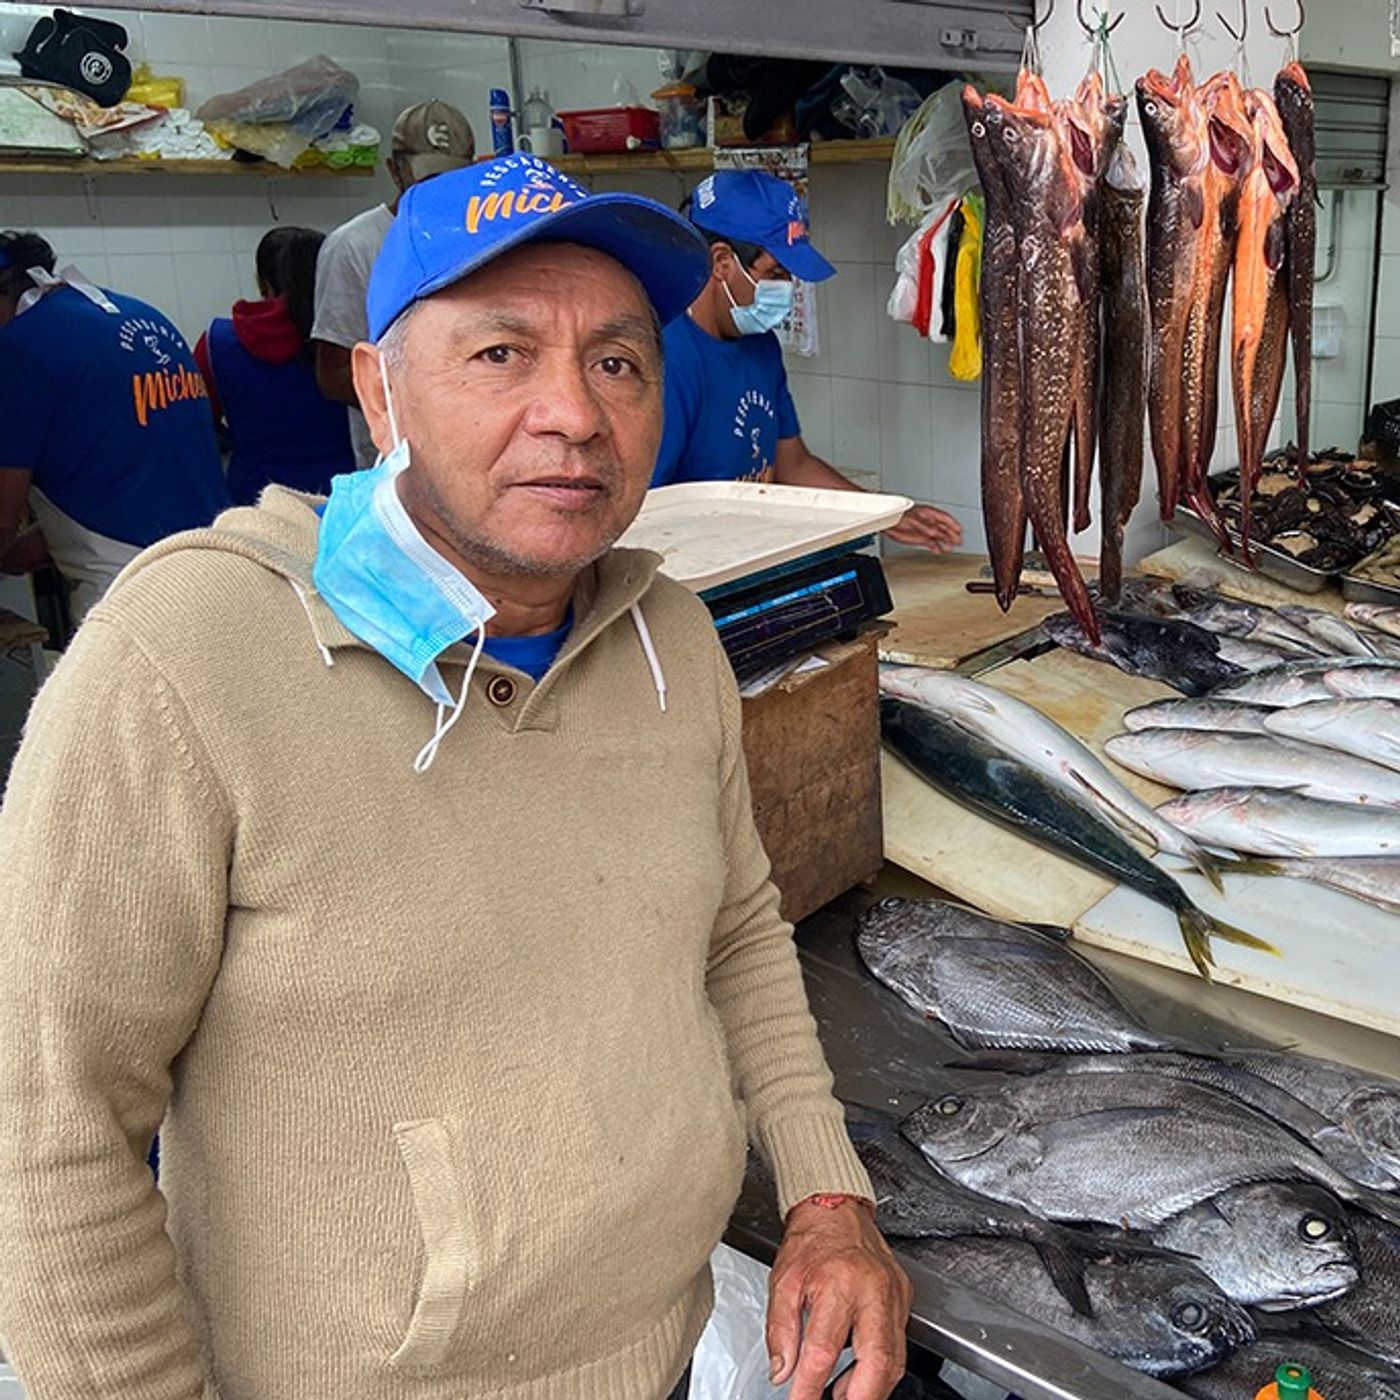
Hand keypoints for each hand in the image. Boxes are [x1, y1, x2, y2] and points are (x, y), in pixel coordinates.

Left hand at [766, 1198, 912, 1399]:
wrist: (836, 1208)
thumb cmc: (810, 1241)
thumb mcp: (782, 1282)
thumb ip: (780, 1331)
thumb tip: (782, 1372)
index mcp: (838, 1283)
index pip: (824, 1350)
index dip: (811, 1387)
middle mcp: (872, 1289)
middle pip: (878, 1361)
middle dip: (861, 1397)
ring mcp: (894, 1293)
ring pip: (895, 1358)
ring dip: (873, 1387)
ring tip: (846, 1395)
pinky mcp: (904, 1295)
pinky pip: (899, 1342)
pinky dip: (882, 1365)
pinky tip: (861, 1371)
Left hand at [884, 505, 962, 552]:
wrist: (888, 522)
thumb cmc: (899, 516)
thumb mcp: (913, 520)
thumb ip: (925, 526)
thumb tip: (936, 532)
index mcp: (928, 514)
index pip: (945, 519)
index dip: (953, 524)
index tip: (960, 530)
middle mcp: (928, 522)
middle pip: (944, 529)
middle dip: (952, 535)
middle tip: (959, 542)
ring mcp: (924, 530)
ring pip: (938, 537)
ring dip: (945, 542)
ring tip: (950, 548)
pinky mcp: (919, 538)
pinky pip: (930, 543)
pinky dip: (935, 547)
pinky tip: (938, 551)